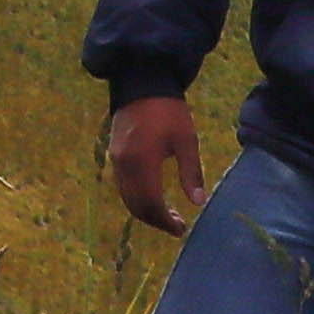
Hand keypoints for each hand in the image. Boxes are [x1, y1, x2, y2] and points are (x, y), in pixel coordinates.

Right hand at [103, 94, 206, 236]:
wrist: (141, 84)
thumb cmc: (169, 111)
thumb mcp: (186, 140)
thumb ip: (191, 172)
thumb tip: (198, 203)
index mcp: (143, 162)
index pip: (151, 204)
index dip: (165, 221)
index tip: (182, 229)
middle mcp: (125, 165)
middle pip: (136, 205)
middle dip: (156, 220)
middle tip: (177, 226)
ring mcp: (116, 160)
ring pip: (127, 197)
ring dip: (145, 211)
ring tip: (167, 215)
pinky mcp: (114, 154)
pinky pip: (123, 186)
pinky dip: (136, 198)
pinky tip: (152, 197)